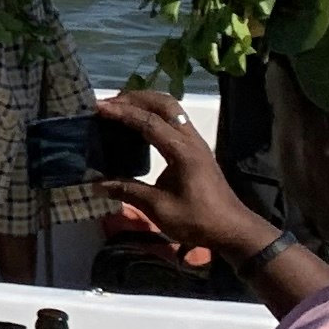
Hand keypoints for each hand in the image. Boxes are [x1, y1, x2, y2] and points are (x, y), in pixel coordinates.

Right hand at [96, 86, 271, 268]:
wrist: (232, 229)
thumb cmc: (197, 220)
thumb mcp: (159, 208)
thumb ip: (127, 191)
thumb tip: (96, 184)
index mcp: (182, 151)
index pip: (148, 121)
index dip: (122, 112)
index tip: (98, 108)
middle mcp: (190, 139)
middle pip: (163, 103)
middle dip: (135, 98)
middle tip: (109, 104)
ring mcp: (196, 142)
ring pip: (171, 108)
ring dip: (146, 103)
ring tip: (121, 108)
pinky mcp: (196, 148)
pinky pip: (174, 119)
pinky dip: (154, 113)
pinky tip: (139, 125)